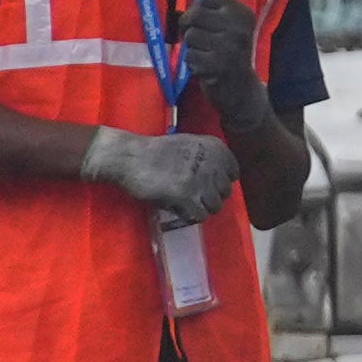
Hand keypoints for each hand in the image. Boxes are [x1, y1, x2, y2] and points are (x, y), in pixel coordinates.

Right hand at [79, 124, 237, 224]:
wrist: (128, 157)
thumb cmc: (155, 152)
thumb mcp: (189, 145)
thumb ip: (208, 159)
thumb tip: (222, 180)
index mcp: (215, 148)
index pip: (233, 174)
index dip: (219, 183)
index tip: (206, 185)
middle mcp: (213, 163)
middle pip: (225, 192)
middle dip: (210, 197)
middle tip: (192, 197)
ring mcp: (201, 180)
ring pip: (215, 206)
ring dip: (200, 208)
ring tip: (184, 204)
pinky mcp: (187, 196)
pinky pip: (200, 215)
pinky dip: (190, 216)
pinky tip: (178, 209)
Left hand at [179, 0, 270, 124]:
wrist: (242, 91)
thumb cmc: (230, 55)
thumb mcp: (230, 29)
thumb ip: (211, 14)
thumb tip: (181, 11)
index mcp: (244, 14)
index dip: (199, 6)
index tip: (204, 21)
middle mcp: (240, 28)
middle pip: (195, 13)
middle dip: (190, 27)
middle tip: (199, 40)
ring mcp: (230, 46)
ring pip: (190, 35)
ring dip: (193, 48)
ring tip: (207, 56)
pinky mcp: (218, 64)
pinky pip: (189, 56)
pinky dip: (193, 64)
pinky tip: (206, 69)